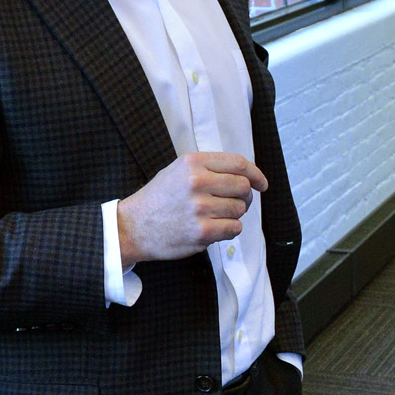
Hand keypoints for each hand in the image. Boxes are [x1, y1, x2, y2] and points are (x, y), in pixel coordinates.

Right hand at [119, 151, 268, 264]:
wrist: (132, 227)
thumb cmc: (157, 200)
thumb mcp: (177, 171)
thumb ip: (208, 168)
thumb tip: (245, 175)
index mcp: (192, 163)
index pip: (238, 164)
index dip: (255, 174)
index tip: (261, 183)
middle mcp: (197, 182)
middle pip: (243, 186)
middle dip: (245, 197)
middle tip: (236, 203)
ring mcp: (200, 208)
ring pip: (240, 209)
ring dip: (234, 214)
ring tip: (215, 216)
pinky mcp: (202, 231)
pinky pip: (234, 228)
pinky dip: (229, 229)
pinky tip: (214, 228)